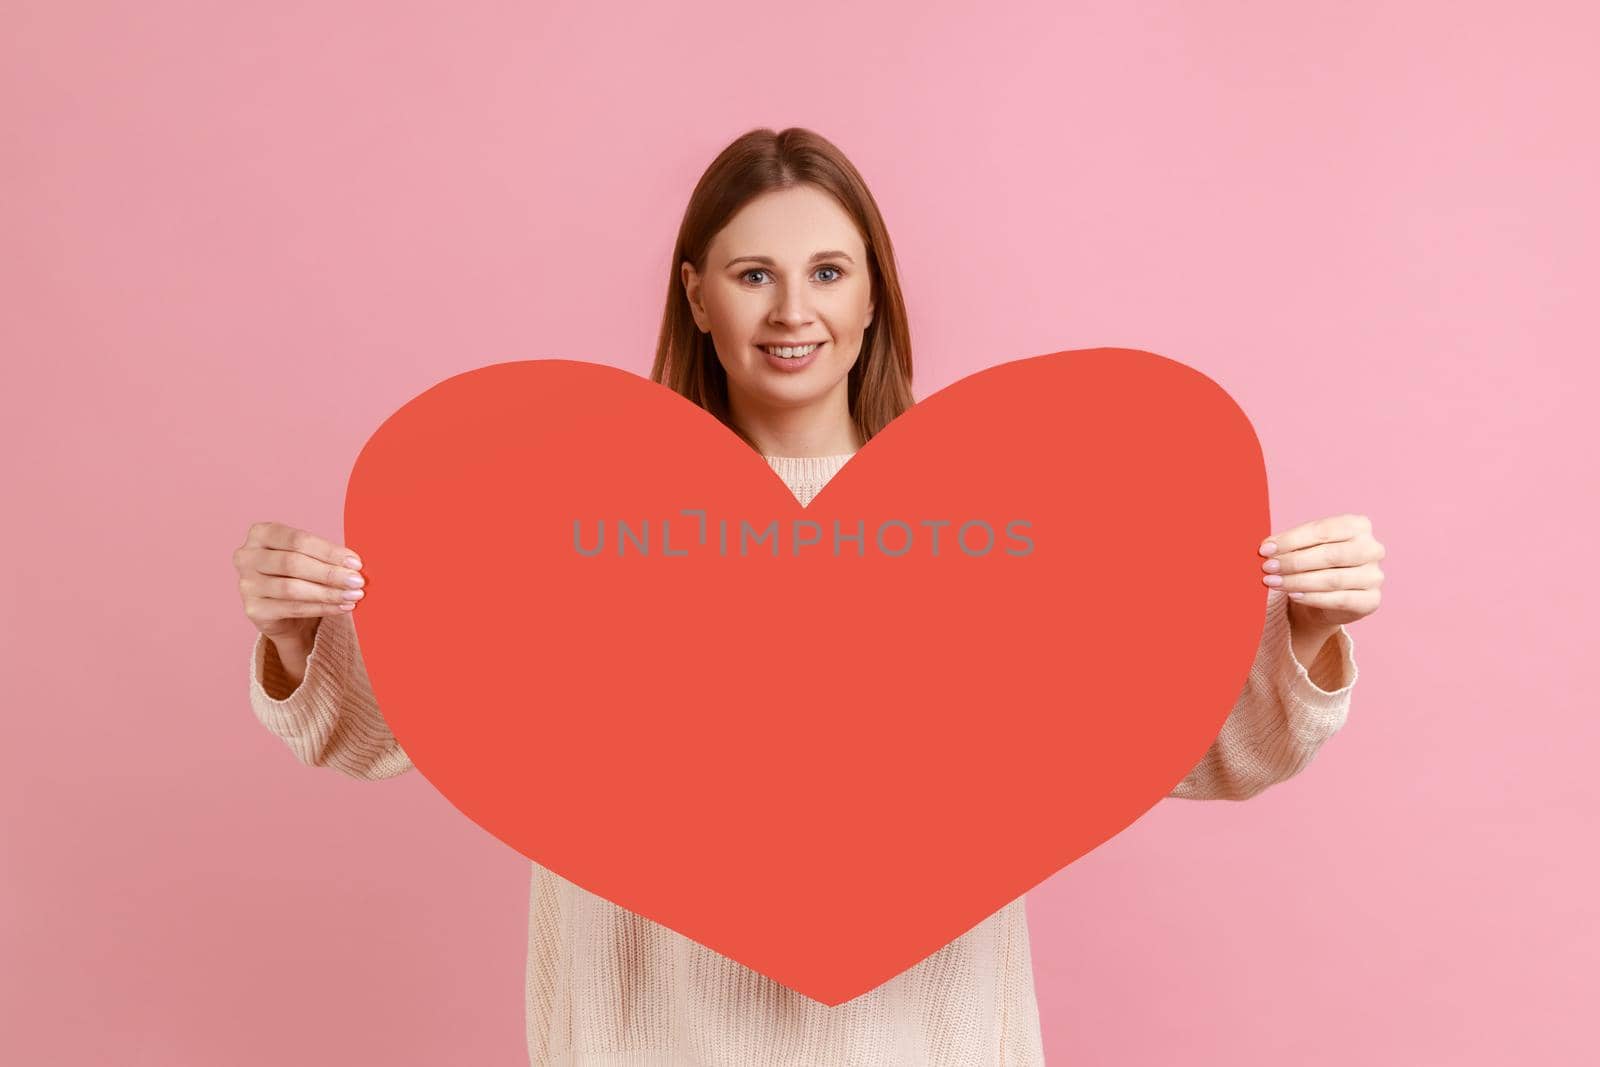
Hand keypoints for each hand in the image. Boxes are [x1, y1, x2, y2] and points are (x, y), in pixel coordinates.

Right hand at [234, 521, 366, 645]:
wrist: (282, 611)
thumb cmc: (299, 574)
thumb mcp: (309, 557)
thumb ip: (326, 556)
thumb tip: (356, 564)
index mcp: (261, 533)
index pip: (298, 540)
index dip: (329, 551)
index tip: (356, 562)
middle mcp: (247, 556)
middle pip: (293, 563)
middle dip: (330, 573)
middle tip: (357, 581)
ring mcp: (246, 584)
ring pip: (292, 588)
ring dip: (328, 593)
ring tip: (354, 595)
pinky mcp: (253, 609)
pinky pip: (292, 608)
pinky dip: (322, 608)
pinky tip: (342, 607)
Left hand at [1259, 513, 1384, 630]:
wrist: (1330, 598)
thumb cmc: (1316, 564)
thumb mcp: (1306, 547)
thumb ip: (1291, 544)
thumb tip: (1266, 547)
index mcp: (1359, 526)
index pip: (1323, 530)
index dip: (1291, 540)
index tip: (1265, 549)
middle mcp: (1372, 549)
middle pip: (1330, 555)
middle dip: (1294, 562)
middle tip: (1267, 567)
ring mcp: (1375, 576)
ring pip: (1332, 579)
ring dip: (1297, 581)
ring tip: (1273, 582)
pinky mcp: (1371, 600)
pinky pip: (1339, 599)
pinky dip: (1312, 597)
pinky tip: (1293, 595)